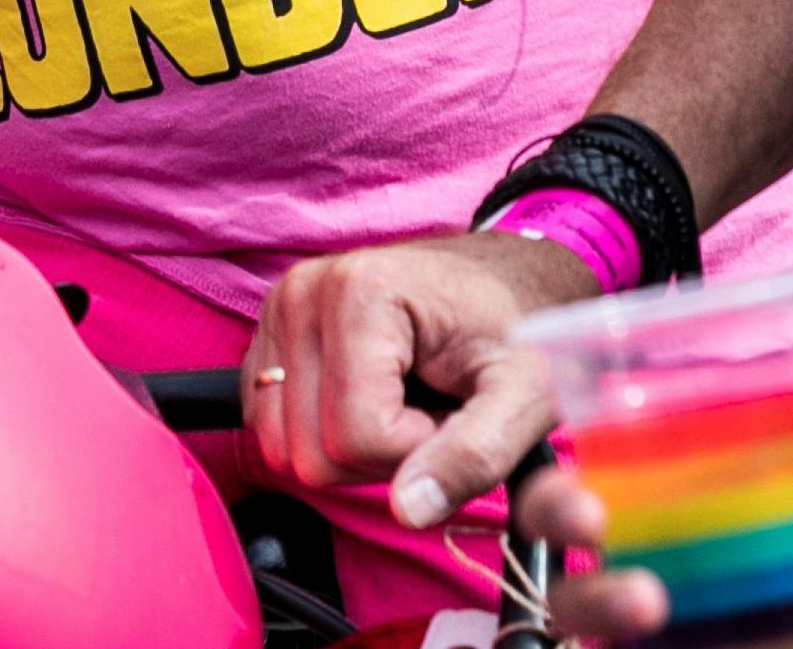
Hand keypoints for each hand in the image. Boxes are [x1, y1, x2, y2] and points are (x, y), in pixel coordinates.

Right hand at [240, 230, 596, 524]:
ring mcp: (278, 313)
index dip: (418, 449)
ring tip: (402, 403)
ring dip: (349, 450)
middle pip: (311, 452)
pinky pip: (270, 430)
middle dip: (380, 456)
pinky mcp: (270, 339)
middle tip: (429, 408)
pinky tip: (370, 399)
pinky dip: (321, 437)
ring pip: (285, 450)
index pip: (357, 435)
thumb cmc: (514, 329)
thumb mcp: (523, 392)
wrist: (498, 281)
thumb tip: (408, 510)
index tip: (454, 409)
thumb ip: (474, 453)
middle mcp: (301, 293)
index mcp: (358, 292)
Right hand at [522, 449, 792, 645]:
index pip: (598, 455)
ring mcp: (645, 612)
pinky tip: (659, 639)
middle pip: (559, 518)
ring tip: (648, 604)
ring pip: (574, 600)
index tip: (592, 458)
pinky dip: (615, 642)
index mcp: (680, 487)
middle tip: (591, 517)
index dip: (576, 446)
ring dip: (596, 596)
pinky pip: (612, 648)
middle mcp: (646, 543)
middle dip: (555, 507)